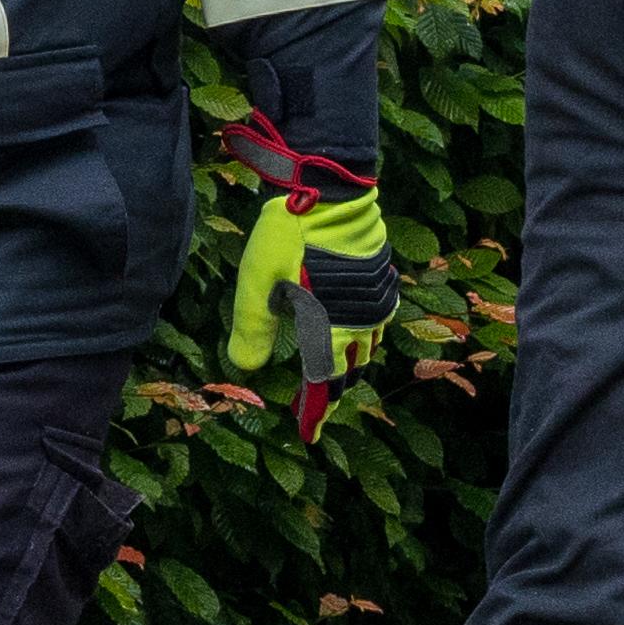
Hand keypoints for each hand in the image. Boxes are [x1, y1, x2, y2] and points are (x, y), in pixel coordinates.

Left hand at [221, 120, 395, 439]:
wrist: (330, 191)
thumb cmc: (289, 235)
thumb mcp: (258, 283)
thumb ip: (252, 329)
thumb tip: (244, 369)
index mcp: (330, 328)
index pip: (326, 384)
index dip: (315, 411)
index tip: (306, 433)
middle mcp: (360, 322)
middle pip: (349, 371)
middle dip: (330, 393)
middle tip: (310, 407)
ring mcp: (374, 302)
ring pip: (366, 348)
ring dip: (346, 366)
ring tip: (328, 376)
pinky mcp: (378, 282)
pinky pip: (374, 324)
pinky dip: (360, 340)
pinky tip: (347, 334)